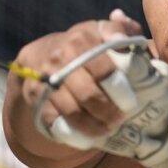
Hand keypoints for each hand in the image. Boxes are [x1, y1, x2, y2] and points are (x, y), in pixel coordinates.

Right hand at [16, 9, 142, 141]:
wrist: (40, 55)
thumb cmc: (82, 46)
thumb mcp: (99, 31)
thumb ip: (120, 29)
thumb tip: (123, 36)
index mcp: (80, 40)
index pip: (103, 70)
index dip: (119, 90)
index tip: (131, 102)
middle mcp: (60, 59)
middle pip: (88, 94)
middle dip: (108, 112)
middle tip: (120, 119)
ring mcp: (46, 80)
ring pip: (72, 112)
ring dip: (93, 126)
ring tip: (107, 129)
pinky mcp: (37, 99)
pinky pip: (55, 123)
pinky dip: (73, 134)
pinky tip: (87, 137)